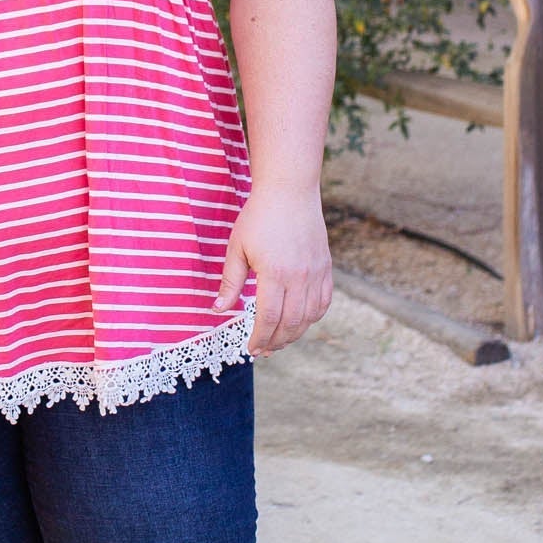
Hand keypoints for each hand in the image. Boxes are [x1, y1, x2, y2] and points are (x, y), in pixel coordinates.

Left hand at [213, 184, 332, 357]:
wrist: (289, 191)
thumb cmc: (258, 217)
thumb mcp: (236, 248)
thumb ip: (230, 282)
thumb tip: (218, 310)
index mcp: (275, 273)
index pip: (268, 318)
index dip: (260, 338)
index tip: (251, 349)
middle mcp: (300, 277)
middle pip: (291, 323)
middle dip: (276, 342)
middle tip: (263, 351)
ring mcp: (316, 273)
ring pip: (309, 317)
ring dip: (294, 334)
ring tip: (279, 341)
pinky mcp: (325, 267)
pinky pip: (323, 302)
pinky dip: (313, 317)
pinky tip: (300, 322)